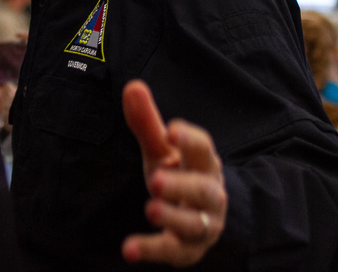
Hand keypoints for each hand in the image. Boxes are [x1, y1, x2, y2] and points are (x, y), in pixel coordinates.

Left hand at [121, 79, 226, 266]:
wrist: (205, 215)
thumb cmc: (180, 173)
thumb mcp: (163, 149)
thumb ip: (148, 122)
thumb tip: (132, 86)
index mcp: (203, 163)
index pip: (203, 148)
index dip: (190, 139)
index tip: (172, 129)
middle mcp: (209, 194)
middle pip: (202, 189)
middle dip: (181, 185)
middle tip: (156, 179)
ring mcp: (202, 224)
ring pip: (194, 224)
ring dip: (173, 217)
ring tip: (150, 209)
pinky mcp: (188, 250)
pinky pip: (174, 251)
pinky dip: (152, 250)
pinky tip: (128, 248)